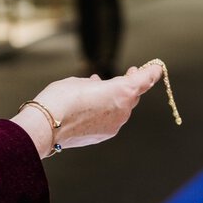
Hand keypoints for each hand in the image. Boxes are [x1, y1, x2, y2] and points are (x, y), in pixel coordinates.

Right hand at [10, 64, 161, 157]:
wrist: (46, 126)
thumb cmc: (62, 97)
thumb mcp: (81, 82)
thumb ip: (97, 84)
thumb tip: (99, 86)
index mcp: (122, 91)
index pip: (146, 80)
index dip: (152, 72)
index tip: (156, 67)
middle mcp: (123, 110)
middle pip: (133, 95)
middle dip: (132, 84)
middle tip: (130, 72)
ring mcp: (115, 125)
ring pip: (121, 108)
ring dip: (116, 98)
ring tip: (101, 88)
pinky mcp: (105, 135)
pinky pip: (112, 119)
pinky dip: (107, 111)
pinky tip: (93, 105)